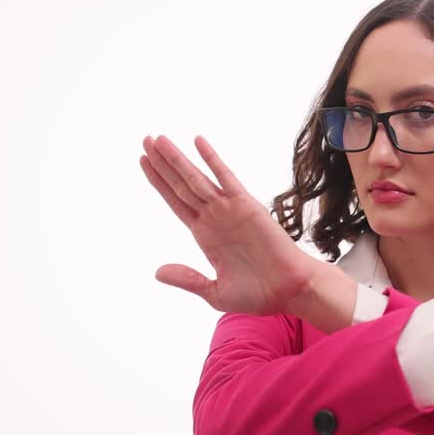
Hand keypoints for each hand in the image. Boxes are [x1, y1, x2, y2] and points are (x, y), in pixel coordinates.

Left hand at [140, 134, 316, 315]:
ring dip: (177, 159)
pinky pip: (225, 177)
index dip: (159, 182)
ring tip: (158, 140)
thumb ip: (188, 279)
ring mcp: (229, 209)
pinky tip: (197, 141)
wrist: (290, 291)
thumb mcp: (215, 292)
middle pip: (181, 185)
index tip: (144, 162)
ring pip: (196, 179)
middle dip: (162, 164)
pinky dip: (211, 159)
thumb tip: (158, 272)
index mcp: (205, 235)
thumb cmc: (259, 294)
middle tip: (146, 141)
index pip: (176, 202)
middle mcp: (214, 218)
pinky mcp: (246, 205)